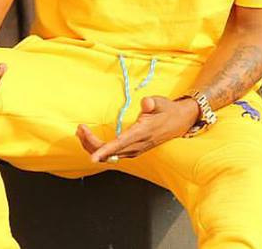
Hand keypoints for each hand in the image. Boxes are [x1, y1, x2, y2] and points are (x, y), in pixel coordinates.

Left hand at [75, 96, 200, 162]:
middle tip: (80, 129)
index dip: (105, 151)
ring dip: (94, 146)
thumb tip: (145, 103)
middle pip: (110, 153)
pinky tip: (93, 140)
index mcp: (141, 133)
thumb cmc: (168, 110)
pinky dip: (101, 149)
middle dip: (92, 144)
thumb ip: (152, 103)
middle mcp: (137, 145)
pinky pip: (114, 154)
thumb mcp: (162, 102)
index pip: (120, 144)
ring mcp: (135, 150)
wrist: (181, 121)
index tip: (92, 158)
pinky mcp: (134, 150)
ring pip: (110, 156)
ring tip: (81, 132)